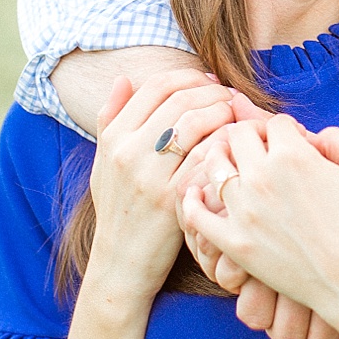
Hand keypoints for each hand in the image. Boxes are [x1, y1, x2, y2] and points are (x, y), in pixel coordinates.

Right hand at [86, 70, 237, 296]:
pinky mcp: (173, 200)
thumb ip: (110, 118)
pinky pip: (206, 157)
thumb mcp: (103, 162)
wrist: (121, 262)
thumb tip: (124, 78)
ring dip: (222, 112)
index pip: (156, 86)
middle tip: (230, 96)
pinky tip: (234, 145)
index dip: (188, 77)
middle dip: (212, 91)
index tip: (208, 82)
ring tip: (235, 115)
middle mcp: (128, 153)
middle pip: (179, 100)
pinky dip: (224, 144)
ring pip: (195, 123)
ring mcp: (150, 177)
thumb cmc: (118, 208)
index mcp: (113, 138)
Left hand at [180, 117, 338, 338]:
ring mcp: (244, 212)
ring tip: (232, 163)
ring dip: (222, 157)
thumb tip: (314, 134)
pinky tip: (197, 193)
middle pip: (238, 135)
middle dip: (252, 136)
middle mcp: (262, 178)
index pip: (274, 122)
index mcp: (293, 155)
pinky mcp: (234, 244)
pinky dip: (192, 199)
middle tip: (261, 149)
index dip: (286, 129)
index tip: (293, 143)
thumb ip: (338, 138)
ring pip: (213, 166)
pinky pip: (197, 214)